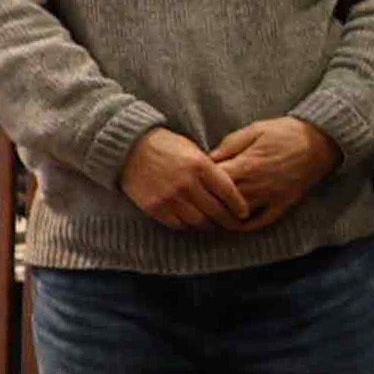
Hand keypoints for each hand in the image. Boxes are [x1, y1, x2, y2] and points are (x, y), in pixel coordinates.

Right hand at [117, 128, 251, 233]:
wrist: (130, 148)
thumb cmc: (167, 146)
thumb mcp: (193, 150)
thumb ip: (211, 169)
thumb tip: (232, 190)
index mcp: (200, 165)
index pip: (228, 192)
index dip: (239, 205)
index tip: (244, 213)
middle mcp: (186, 183)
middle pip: (216, 210)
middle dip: (228, 220)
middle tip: (234, 224)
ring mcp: (169, 196)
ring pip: (198, 221)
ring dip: (209, 226)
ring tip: (215, 225)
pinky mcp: (155, 207)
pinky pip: (178, 224)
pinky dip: (189, 226)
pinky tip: (194, 224)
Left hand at [205, 118, 338, 229]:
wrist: (320, 141)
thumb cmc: (285, 132)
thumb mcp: (253, 130)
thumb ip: (228, 145)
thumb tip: (208, 158)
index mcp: (246, 165)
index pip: (212, 181)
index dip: (199, 181)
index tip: (191, 180)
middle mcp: (256, 185)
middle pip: (221, 202)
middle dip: (206, 202)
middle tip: (193, 201)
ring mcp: (270, 197)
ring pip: (238, 216)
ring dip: (222, 217)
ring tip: (208, 215)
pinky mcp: (283, 204)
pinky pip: (261, 222)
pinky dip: (246, 227)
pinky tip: (235, 225)